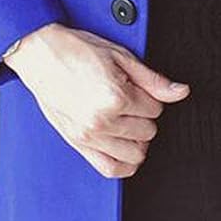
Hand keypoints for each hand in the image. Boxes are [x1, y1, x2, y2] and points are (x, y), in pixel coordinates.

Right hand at [5, 23, 189, 176]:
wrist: (39, 53)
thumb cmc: (75, 50)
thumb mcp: (120, 56)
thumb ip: (153, 79)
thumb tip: (180, 92)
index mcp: (115, 97)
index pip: (155, 109)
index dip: (150, 96)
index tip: (137, 88)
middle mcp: (102, 120)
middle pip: (148, 131)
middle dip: (144, 115)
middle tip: (130, 100)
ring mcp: (89, 136)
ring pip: (135, 154)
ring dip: (137, 138)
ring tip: (126, 120)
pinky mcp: (78, 144)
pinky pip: (110, 169)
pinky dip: (124, 164)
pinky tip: (125, 147)